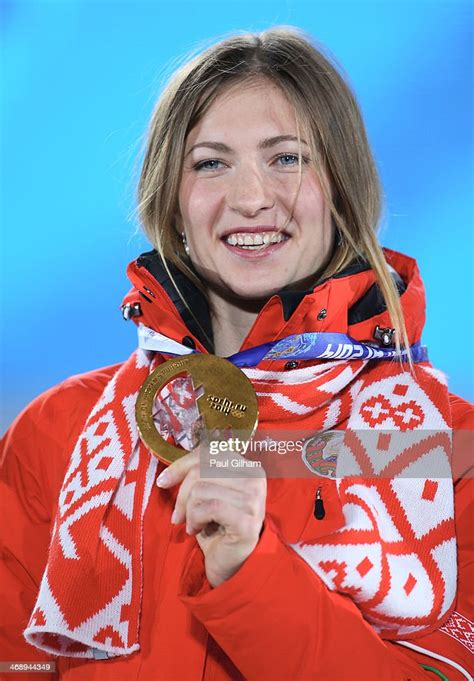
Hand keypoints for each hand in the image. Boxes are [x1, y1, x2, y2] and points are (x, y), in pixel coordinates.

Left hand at [156, 447, 266, 586]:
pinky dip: (195, 519)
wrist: (230, 564)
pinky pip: (208, 508)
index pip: (209, 452)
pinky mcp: (247, 520)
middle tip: (179, 515)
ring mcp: (254, 499)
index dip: (182, 465)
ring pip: (202, 489)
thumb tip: (166, 475)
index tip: (163, 481)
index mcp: (247, 466)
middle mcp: (255, 478)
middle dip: (182, 494)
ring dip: (189, 511)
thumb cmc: (216, 527)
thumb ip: (197, 475)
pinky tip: (196, 530)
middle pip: (201, 470)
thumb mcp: (206, 494)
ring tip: (193, 524)